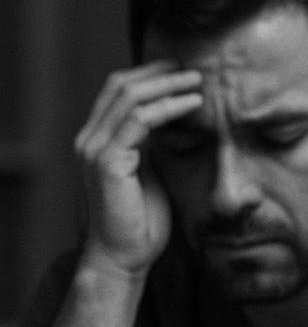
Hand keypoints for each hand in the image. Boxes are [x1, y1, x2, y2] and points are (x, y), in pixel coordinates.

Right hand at [72, 61, 203, 281]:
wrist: (123, 257)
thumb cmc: (141, 223)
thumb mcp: (151, 175)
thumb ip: (154, 149)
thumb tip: (176, 126)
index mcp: (98, 140)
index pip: (118, 92)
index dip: (150, 76)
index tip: (183, 72)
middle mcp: (90, 139)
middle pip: (120, 86)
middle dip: (159, 73)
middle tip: (193, 69)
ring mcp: (95, 149)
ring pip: (129, 97)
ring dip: (167, 85)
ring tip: (199, 82)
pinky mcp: (107, 161)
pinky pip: (139, 120)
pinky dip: (168, 107)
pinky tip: (193, 104)